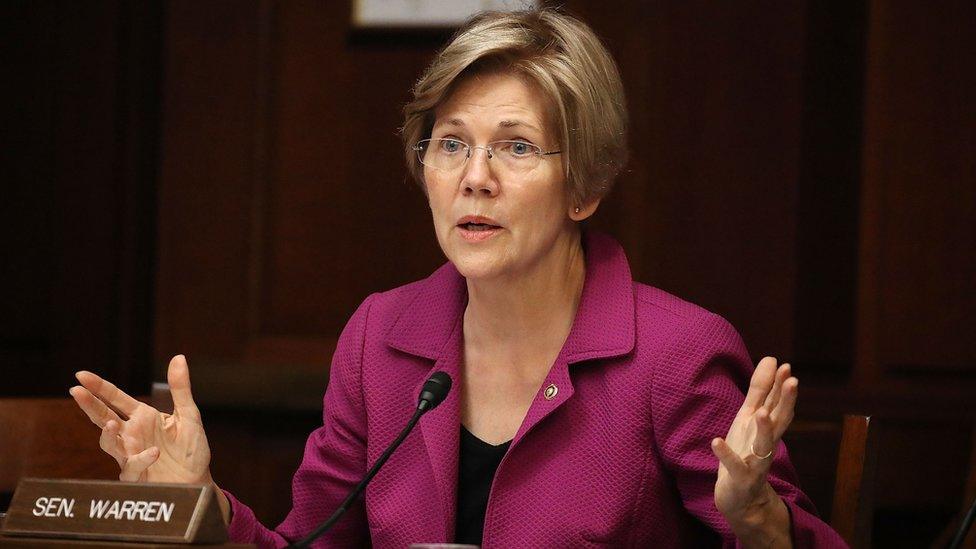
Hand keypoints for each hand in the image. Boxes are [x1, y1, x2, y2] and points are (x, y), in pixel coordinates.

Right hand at [70, 355, 211, 483]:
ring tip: (110, 423)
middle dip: (89, 405)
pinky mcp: (136, 475)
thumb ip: (180, 388)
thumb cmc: (191, 449)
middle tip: (75, 391)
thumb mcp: (189, 415)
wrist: (198, 480)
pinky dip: (141, 459)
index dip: (99, 387)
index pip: (115, 398)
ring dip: (107, 434)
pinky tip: (154, 453)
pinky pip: (131, 467)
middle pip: (103, 417)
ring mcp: (130, 454)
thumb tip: (178, 357)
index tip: (81, 375)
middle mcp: (132, 434)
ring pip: (109, 443)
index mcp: (142, 417)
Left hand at [711, 356, 796, 544]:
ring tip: (760, 412)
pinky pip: (734, 466)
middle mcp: (765, 444)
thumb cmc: (745, 451)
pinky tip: (716, 441)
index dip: (782, 387)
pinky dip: (726, 454)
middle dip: (786, 402)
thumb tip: (773, 359)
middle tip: (792, 381)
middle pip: (779, 422)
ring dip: (764, 429)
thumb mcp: (750, 417)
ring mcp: (755, 462)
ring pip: (764, 445)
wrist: (740, 497)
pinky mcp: (740, 478)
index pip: (778, 405)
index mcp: (766, 428)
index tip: (786, 367)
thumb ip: (761, 390)